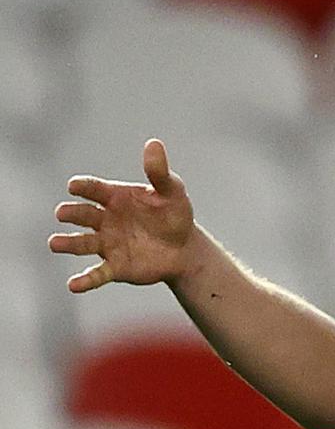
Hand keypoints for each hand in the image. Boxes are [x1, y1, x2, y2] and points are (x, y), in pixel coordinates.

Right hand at [49, 139, 196, 292]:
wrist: (185, 249)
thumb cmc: (174, 215)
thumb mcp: (172, 192)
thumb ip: (159, 172)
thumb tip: (154, 144)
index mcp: (115, 198)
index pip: (93, 189)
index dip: (83, 187)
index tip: (75, 186)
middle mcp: (105, 220)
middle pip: (81, 214)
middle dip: (71, 213)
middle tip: (63, 213)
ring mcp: (107, 244)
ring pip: (81, 243)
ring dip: (67, 243)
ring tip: (55, 243)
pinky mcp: (114, 267)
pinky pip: (96, 274)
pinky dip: (84, 280)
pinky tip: (74, 285)